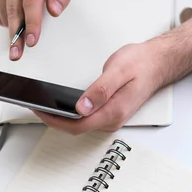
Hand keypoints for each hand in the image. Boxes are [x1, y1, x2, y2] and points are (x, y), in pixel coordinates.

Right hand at [0, 0, 73, 60]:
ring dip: (13, 27)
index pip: (31, 0)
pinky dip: (5, 20)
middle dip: (17, 35)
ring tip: (21, 31)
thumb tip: (55, 11)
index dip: (32, 23)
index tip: (32, 41)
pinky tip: (13, 16)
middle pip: (14, 10)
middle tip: (18, 52)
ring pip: (4, 14)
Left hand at [33, 42, 166, 133]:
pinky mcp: (109, 112)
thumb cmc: (141, 64)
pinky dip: (69, 115)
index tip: (38, 109)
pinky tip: (60, 106)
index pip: (77, 125)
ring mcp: (111, 118)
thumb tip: (83, 106)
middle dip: (53, 120)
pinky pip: (85, 119)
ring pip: (80, 125)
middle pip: (76, 128)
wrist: (158, 63)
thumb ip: (100, 90)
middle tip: (33, 106)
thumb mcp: (118, 70)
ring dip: (60, 118)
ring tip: (41, 106)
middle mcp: (112, 119)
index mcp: (113, 112)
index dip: (55, 120)